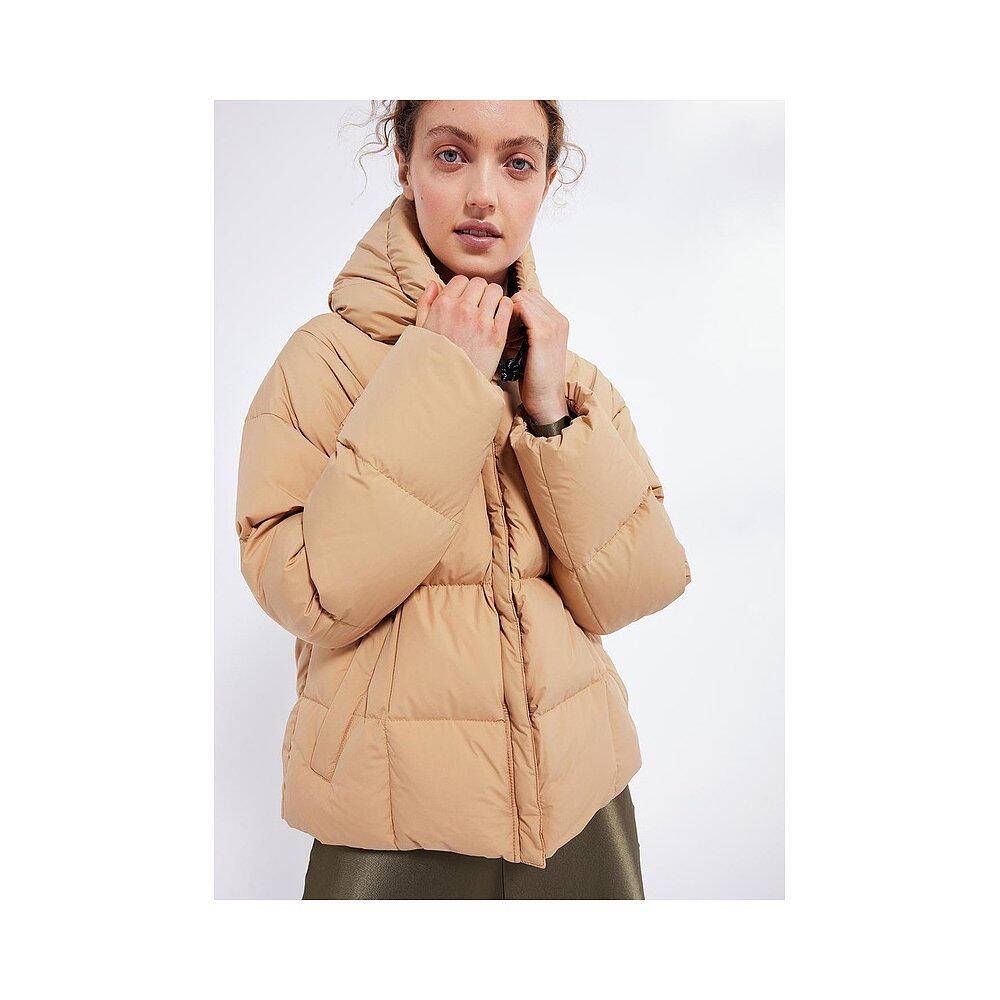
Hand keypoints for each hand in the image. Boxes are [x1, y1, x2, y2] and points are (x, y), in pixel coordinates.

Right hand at [415, 275, 513, 380]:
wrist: (451, 384)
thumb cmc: (435, 358)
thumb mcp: (422, 330)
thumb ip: (426, 303)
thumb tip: (433, 283)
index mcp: (443, 305)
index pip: (461, 280)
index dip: (465, 288)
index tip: (467, 300)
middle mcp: (462, 309)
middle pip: (480, 283)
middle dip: (480, 292)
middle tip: (481, 305)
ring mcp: (481, 321)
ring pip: (495, 290)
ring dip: (494, 298)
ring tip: (491, 310)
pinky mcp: (497, 333)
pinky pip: (507, 306)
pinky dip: (506, 308)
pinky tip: (500, 318)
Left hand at [510, 289, 569, 423]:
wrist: (546, 398)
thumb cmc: (536, 377)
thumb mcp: (535, 347)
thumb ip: (529, 328)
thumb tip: (508, 313)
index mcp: (559, 321)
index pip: (533, 297)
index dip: (516, 306)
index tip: (506, 325)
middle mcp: (559, 319)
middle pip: (527, 294)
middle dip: (511, 306)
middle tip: (502, 328)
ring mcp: (553, 325)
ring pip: (523, 298)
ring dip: (508, 311)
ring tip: (504, 332)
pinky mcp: (543, 333)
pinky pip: (521, 308)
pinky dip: (509, 317)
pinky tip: (505, 335)